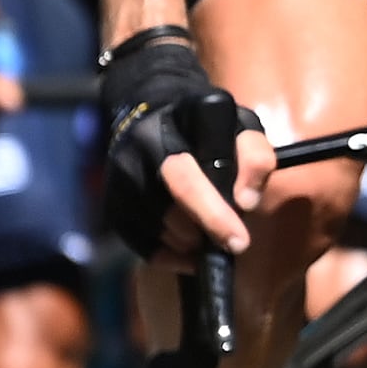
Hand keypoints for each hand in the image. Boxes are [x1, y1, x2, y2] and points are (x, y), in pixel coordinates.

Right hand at [97, 25, 265, 259]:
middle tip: (231, 243)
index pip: (191, 175)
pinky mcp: (111, 198)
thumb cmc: (209, 127)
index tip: (238, 241)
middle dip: (205, 230)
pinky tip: (188, 252)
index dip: (214, 213)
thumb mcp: (244, 128)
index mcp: (183, 120)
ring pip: (158, 226)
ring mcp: (121, 171)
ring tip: (208, 235)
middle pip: (172, 206)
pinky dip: (168, 255)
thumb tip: (245, 203)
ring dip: (189, 242)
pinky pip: (138, 242)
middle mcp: (144, 142)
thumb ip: (256, 159)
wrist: (152, 112)